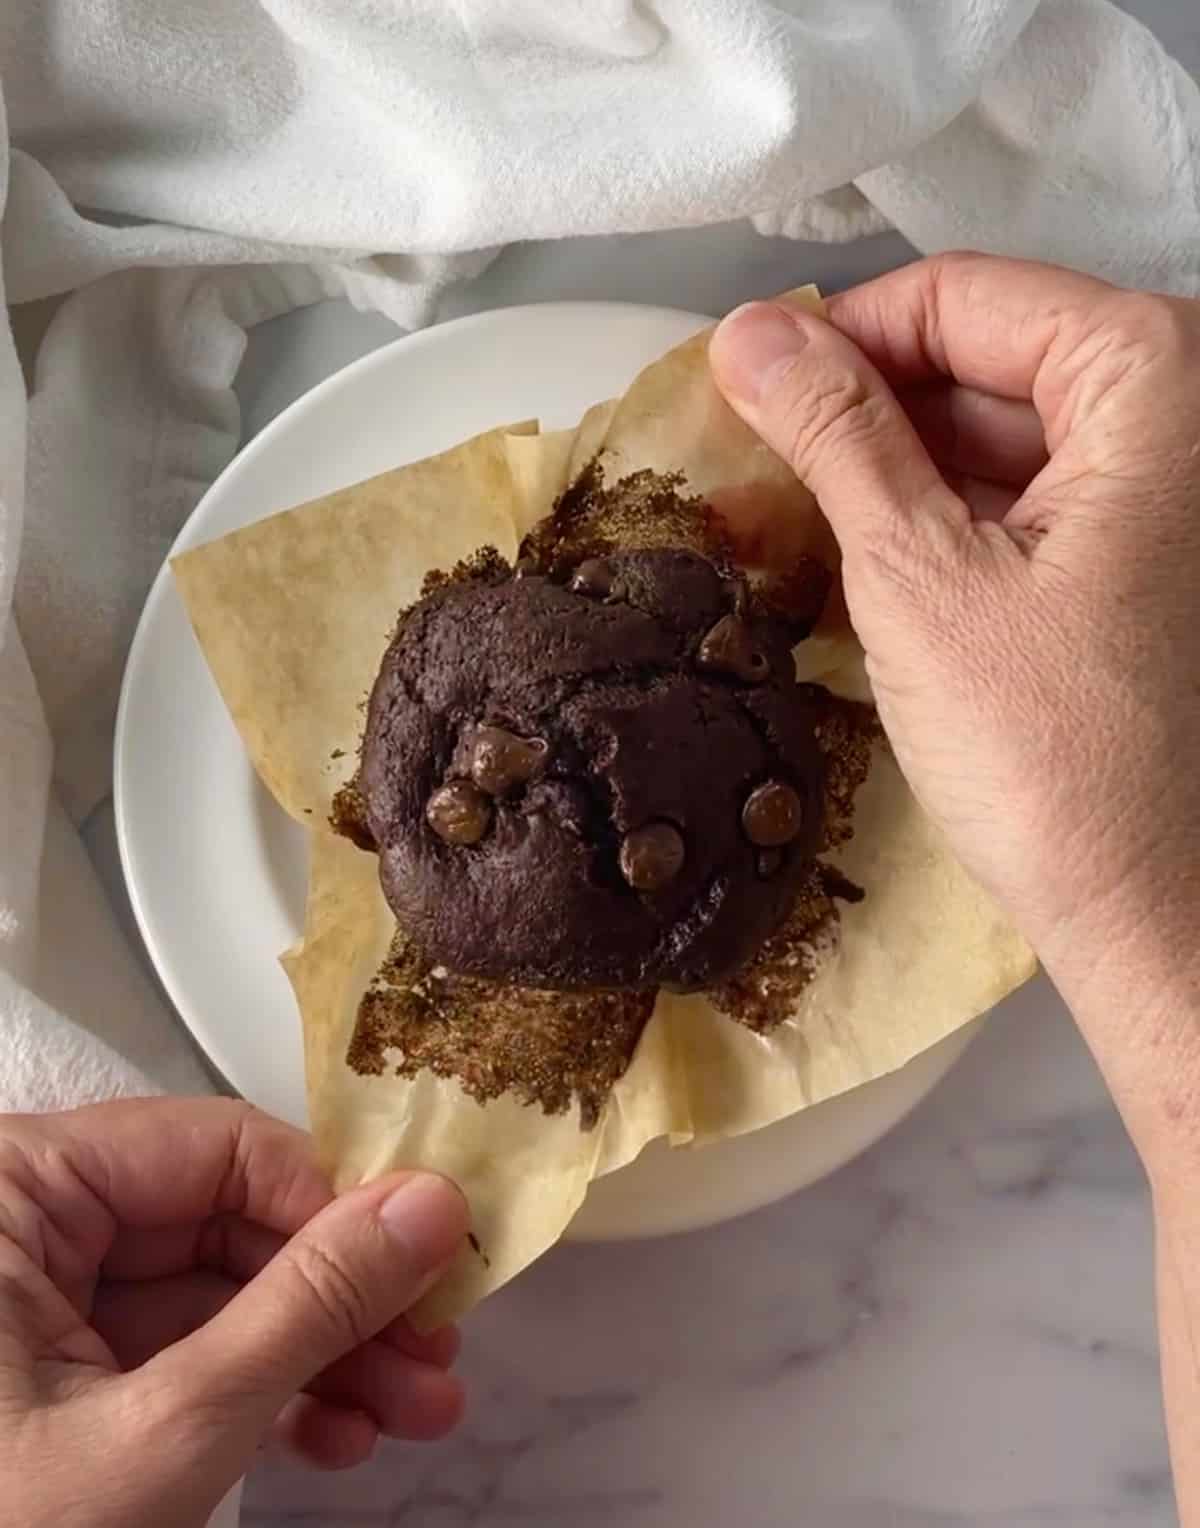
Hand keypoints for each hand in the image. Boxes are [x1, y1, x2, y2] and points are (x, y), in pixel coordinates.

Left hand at [0, 1098, 467, 1527]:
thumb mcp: (165, 1428)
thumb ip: (307, 1306)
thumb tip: (434, 1204)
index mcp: (10, 1189)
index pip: (215, 1146)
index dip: (332, 1206)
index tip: (426, 1268)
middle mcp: (23, 1224)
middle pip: (227, 1222)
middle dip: (340, 1302)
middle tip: (436, 1356)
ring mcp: (38, 1304)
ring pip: (218, 1294)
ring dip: (322, 1355)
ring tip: (412, 1411)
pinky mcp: (57, 1375)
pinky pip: (181, 1353)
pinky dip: (261, 1394)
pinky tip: (336, 1436)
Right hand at [709, 254, 1199, 1133]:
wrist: (1158, 917)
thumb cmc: (1062, 762)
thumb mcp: (919, 577)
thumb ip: (836, 436)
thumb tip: (755, 337)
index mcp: (1155, 377)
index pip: (959, 296)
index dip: (836, 338)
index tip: (742, 389)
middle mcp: (1182, 419)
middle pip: (982, 362)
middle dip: (859, 417)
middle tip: (749, 471)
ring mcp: (1168, 499)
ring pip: (998, 439)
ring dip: (888, 479)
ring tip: (785, 532)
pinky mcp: (1144, 567)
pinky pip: (1026, 506)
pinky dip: (940, 528)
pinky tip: (862, 574)